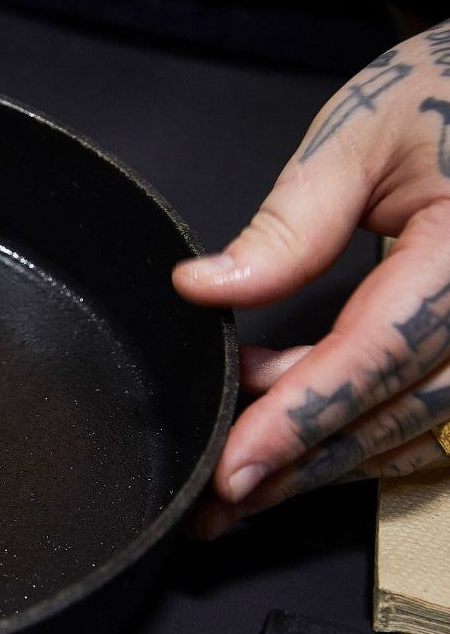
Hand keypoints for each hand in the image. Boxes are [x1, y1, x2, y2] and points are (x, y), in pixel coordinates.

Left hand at [173, 20, 449, 536]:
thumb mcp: (365, 132)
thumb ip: (293, 220)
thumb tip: (207, 287)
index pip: (375, 358)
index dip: (298, 420)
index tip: (233, 468)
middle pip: (395, 417)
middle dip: (298, 465)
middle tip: (214, 500)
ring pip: (414, 431)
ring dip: (322, 457)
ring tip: (234, 472)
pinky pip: (431, 414)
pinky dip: (358, 429)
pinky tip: (288, 421)